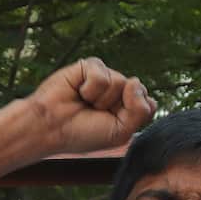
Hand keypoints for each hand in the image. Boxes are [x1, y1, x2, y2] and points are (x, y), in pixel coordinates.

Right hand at [27, 57, 156, 155]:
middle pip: (138, 91)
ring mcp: (105, 77)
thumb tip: (135, 79)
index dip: (134, 114)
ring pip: (121, 82)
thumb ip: (140, 111)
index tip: (113, 124)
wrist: (51, 127)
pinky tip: (78, 92)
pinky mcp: (90, 66)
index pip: (149, 104)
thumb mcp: (120, 132)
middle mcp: (118, 91)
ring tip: (85, 103)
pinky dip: (90, 88)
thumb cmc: (82, 133)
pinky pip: (103, 74)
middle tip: (96, 114)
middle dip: (117, 107)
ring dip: (101, 99)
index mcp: (127, 108)